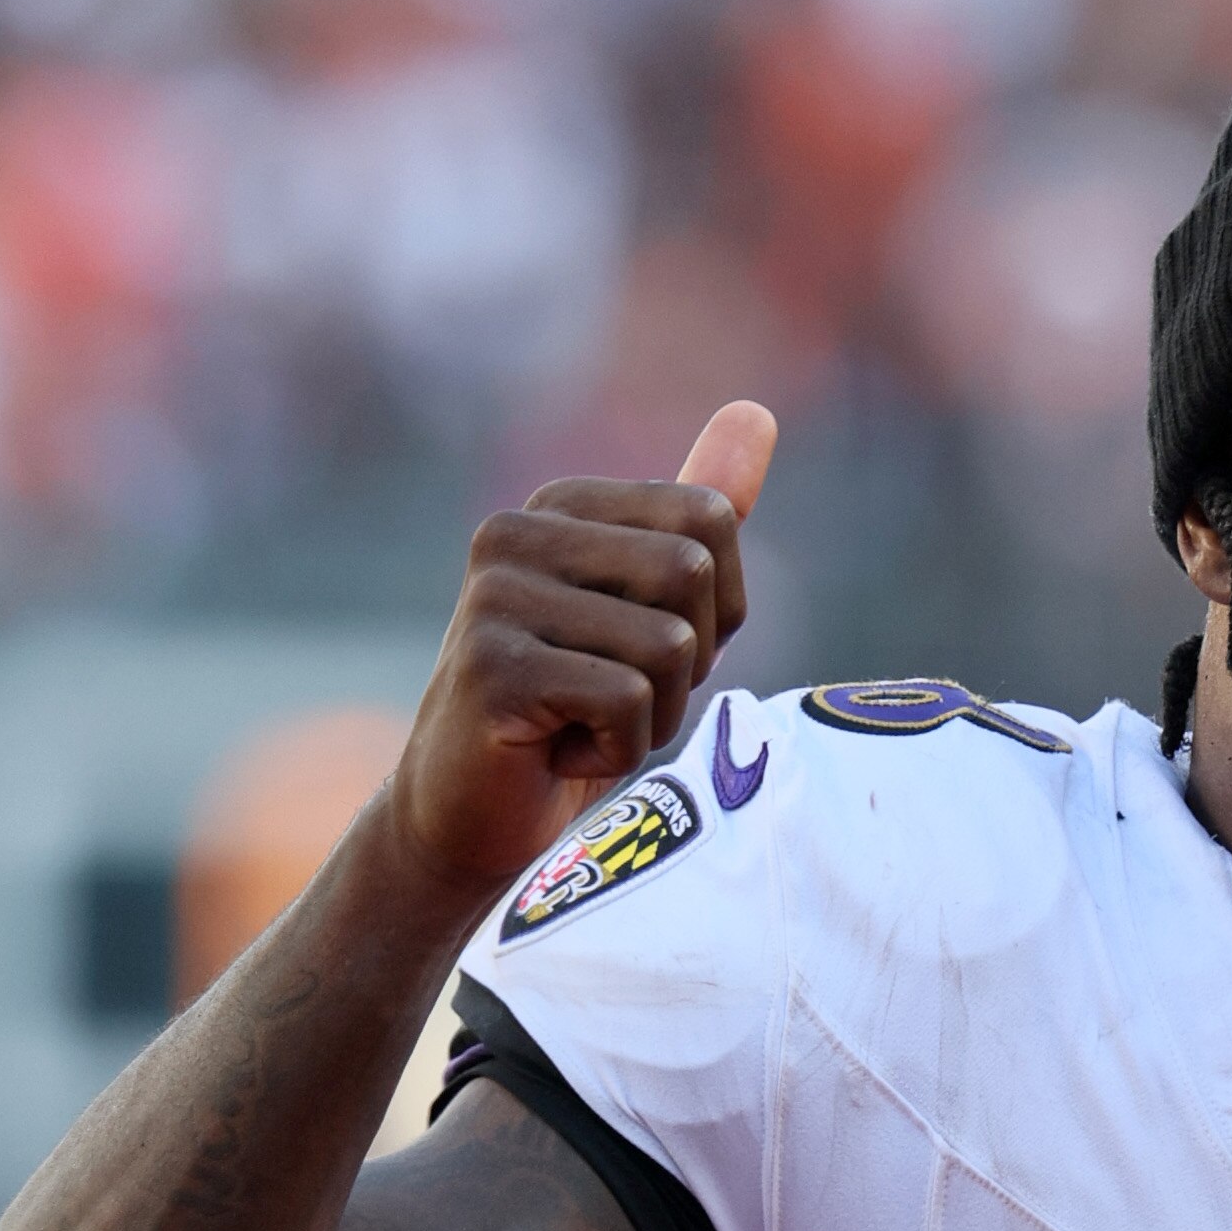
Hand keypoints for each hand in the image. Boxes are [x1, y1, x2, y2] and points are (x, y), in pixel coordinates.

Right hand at [387, 400, 779, 899]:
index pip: (711, 519)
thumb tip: (758, 412)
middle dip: (685, 663)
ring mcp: (494, 597)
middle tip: (616, 697)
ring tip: (582, 725)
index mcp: (560, 503)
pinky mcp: (490, 668)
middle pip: (691, 572)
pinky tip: (555, 751)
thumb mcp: (653, 612)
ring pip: (668, 646)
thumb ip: (697, 521)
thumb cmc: (576, 715)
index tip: (647, 652)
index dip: (715, 609)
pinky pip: (628, 700)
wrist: (473, 818)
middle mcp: (514, 531)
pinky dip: (618, 748)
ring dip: (653, 714)